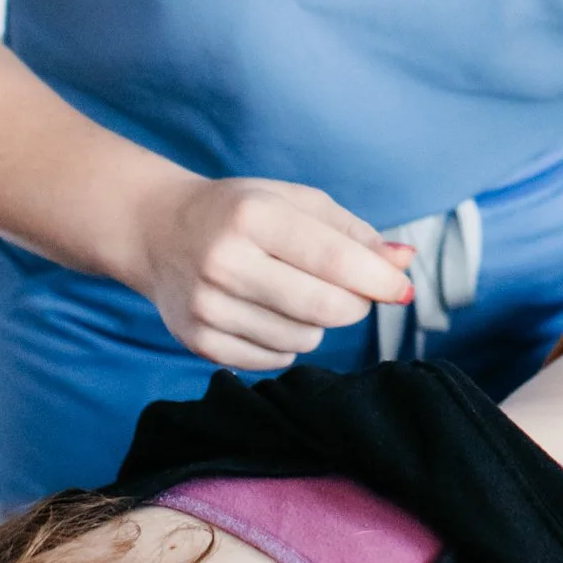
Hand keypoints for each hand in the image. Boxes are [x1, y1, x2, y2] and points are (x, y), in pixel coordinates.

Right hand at [131, 175, 413, 367]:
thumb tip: (404, 262)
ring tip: (295, 293)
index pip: (333, 259)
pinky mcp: (197, 341)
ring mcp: (207, 306)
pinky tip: (270, 313)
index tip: (403, 289)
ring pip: (303, 339)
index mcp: (253, 216)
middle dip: (355, 304)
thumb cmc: (241, 212)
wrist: (158, 231)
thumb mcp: (296, 203)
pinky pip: (274, 360)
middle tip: (355, 292)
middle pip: (322, 307)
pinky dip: (287, 343)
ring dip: (318, 323)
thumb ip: (353, 233)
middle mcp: (225, 261)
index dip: (378, 280)